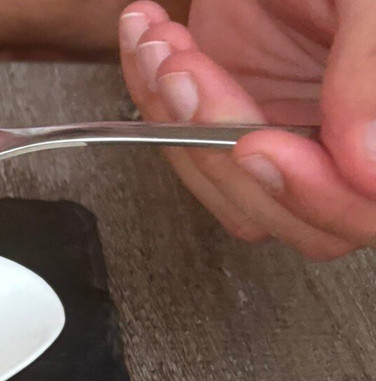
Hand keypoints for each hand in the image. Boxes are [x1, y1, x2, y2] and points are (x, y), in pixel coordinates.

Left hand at [119, 0, 375, 258]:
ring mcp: (293, 132)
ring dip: (178, 122)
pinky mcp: (235, 112)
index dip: (317, 195)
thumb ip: (374, 73)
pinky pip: (184, 143)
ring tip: (165, 44)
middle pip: (294, 216)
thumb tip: (369, 165)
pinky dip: (154, 96)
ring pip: (230, 187)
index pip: (364, 206)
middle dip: (225, 147)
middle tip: (191, 75)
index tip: (260, 144)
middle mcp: (349, 143)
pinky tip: (152, 40)